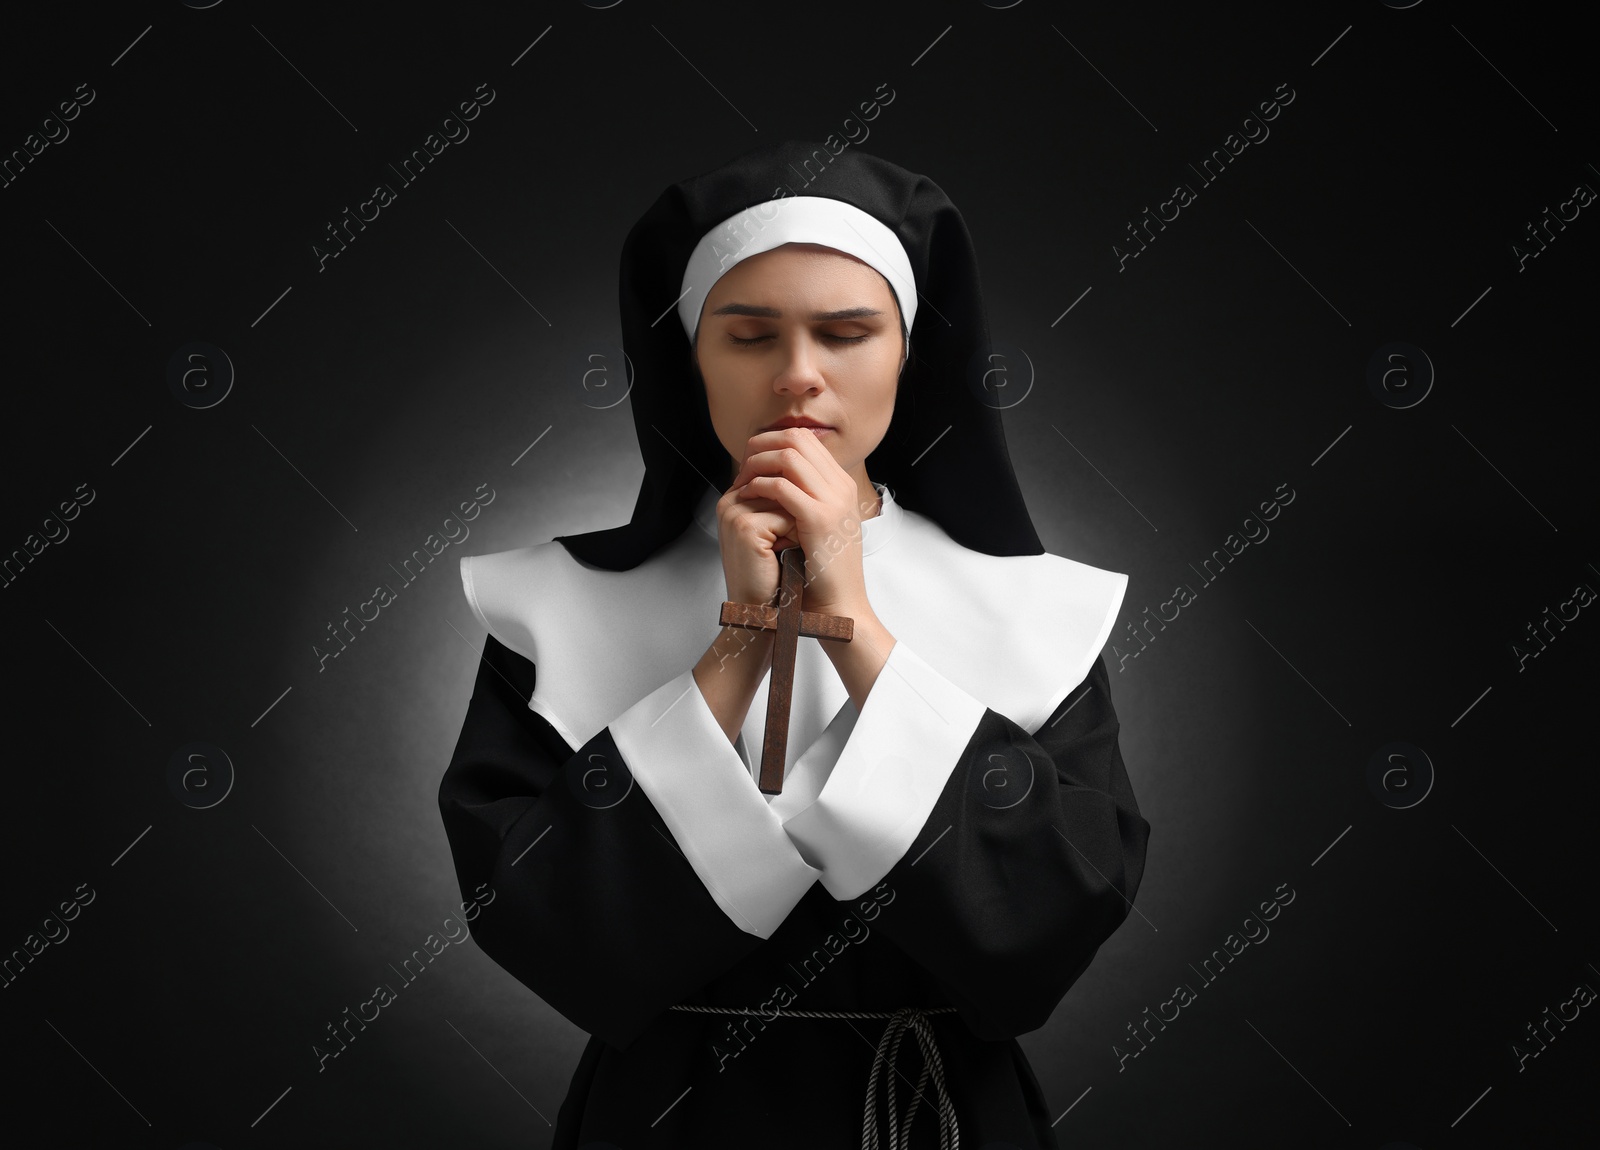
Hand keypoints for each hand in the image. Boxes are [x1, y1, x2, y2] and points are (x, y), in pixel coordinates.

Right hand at [714, 483, 797, 608]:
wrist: (763, 609)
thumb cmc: (775, 572)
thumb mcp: (777, 527)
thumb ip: (782, 498)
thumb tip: (810, 473)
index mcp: (736, 496)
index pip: (777, 475)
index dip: (796, 501)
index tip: (794, 528)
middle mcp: (731, 500)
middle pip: (783, 483)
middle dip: (797, 511)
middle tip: (790, 541)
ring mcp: (735, 512)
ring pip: (788, 498)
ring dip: (799, 524)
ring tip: (785, 549)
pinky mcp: (745, 526)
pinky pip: (786, 516)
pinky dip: (794, 537)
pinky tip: (782, 555)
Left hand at [725, 427, 876, 618]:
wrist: (840, 606)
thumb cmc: (823, 573)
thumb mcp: (819, 527)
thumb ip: (806, 500)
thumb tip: (776, 481)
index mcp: (842, 486)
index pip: (806, 439)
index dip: (773, 441)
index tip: (751, 458)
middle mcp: (841, 487)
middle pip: (797, 438)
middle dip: (763, 445)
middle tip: (742, 463)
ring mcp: (833, 501)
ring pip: (789, 456)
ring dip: (758, 464)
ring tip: (742, 480)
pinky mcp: (819, 518)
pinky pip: (782, 486)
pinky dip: (759, 486)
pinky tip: (746, 497)